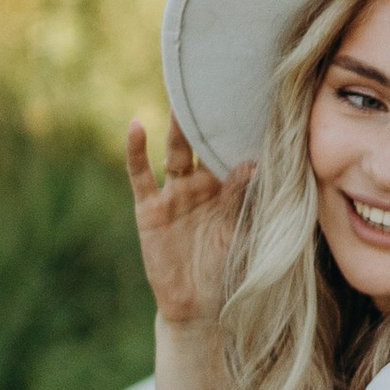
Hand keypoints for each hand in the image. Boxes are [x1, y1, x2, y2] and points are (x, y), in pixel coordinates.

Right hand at [127, 114, 250, 326]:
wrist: (198, 306)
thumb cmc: (226, 271)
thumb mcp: (238, 234)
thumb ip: (242, 199)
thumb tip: (253, 164)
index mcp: (228, 189)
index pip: (234, 151)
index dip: (240, 129)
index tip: (251, 99)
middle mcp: (200, 185)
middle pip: (204, 144)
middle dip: (208, 118)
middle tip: (214, 83)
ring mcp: (174, 194)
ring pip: (175, 151)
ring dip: (177, 127)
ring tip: (180, 96)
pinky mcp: (149, 208)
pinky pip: (140, 174)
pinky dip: (136, 150)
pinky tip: (136, 126)